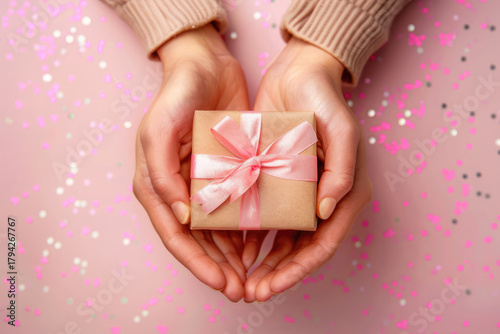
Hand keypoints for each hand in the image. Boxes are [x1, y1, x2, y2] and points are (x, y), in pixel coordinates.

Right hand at [133, 24, 249, 300]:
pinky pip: (232, 209)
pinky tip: (256, 245)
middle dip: (217, 268)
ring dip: (231, 256)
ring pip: (215, 231)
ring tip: (252, 276)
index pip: (176, 236)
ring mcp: (200, 183)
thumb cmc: (176, 95)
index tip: (222, 283)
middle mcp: (176, 190)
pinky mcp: (223, 173)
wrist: (203, 65)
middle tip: (241, 289)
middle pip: (196, 241)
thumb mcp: (158, 130)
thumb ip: (161, 174)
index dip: (198, 263)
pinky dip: (242, 229)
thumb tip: (179, 218)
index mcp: (156, 185)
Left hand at [242, 37, 372, 301]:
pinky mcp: (280, 181)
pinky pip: (270, 216)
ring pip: (285, 239)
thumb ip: (341, 170)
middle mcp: (324, 198)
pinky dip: (257, 236)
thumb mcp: (341, 130)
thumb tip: (328, 212)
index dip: (297, 269)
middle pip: (302, 248)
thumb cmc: (325, 100)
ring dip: (266, 261)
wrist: (300, 73)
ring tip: (243, 278)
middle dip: (278, 273)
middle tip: (252, 292)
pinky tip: (239, 249)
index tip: (272, 286)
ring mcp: (301, 192)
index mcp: (345, 193)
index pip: (323, 243)